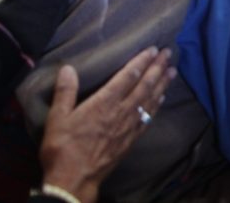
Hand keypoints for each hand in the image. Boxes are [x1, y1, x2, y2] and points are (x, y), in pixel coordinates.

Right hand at [39, 47, 175, 202]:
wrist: (74, 179)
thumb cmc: (62, 148)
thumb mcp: (57, 118)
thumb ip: (65, 92)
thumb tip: (68, 68)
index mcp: (104, 103)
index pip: (128, 76)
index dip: (141, 61)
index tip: (152, 49)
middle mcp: (121, 111)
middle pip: (144, 85)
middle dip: (157, 67)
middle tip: (168, 53)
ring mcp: (129, 126)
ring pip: (150, 100)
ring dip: (162, 84)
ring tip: (172, 71)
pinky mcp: (131, 140)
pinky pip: (148, 118)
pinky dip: (156, 106)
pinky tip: (161, 98)